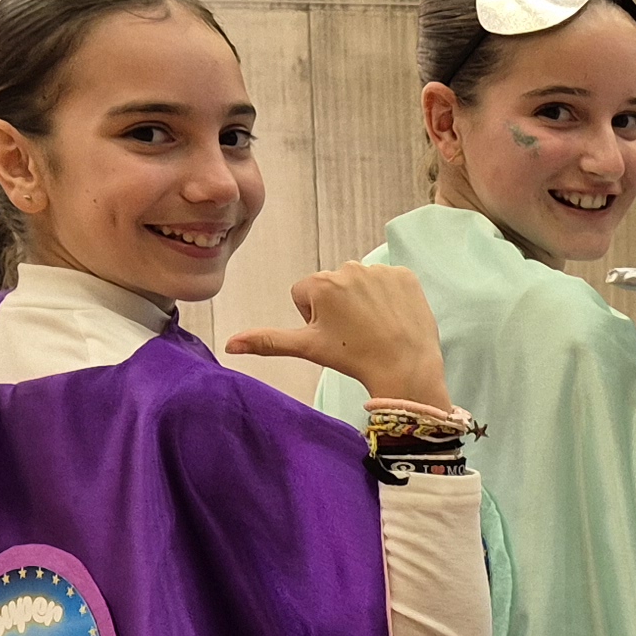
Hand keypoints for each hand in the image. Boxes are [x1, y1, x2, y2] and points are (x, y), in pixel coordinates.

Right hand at [226, 265, 451, 409]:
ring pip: (360, 284)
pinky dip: (389, 298)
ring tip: (374, 328)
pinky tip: (393, 318)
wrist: (404, 368)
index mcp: (320, 283)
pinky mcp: (406, 275)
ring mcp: (380, 269)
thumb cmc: (353, 358)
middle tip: (353, 334)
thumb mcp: (307, 348)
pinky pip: (389, 282)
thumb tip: (229, 344)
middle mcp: (349, 267)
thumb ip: (267, 341)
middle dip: (338, 307)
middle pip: (333, 286)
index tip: (332, 335)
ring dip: (363, 301)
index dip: (313, 318)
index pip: (304, 294)